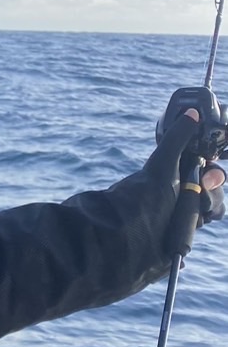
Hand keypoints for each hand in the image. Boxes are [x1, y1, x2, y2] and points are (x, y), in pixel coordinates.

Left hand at [147, 107, 224, 227]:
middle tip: (200, 190)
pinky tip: (188, 224)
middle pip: (215, 190)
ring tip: (190, 210)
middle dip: (211, 192)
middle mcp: (182, 192)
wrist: (131, 233)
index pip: (209, 171)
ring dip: (207, 208)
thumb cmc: (146, 195)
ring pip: (214, 208)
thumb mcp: (163, 163)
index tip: (207, 170)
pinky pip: (203, 225)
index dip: (213, 173)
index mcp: (178, 174)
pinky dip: (198, 224)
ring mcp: (183, 213)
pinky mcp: (182, 233)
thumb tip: (192, 113)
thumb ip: (177, 139)